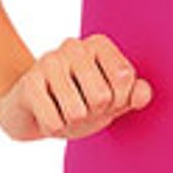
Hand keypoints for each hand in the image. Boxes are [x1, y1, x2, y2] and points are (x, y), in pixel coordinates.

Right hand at [0, 33, 153, 141]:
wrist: (33, 111)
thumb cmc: (80, 102)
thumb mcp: (113, 100)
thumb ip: (135, 95)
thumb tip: (142, 93)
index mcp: (98, 44)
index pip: (125, 78)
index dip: (119, 100)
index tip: (107, 99)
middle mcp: (74, 46)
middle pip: (101, 97)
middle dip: (94, 114)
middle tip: (83, 108)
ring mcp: (49, 61)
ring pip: (77, 112)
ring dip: (73, 124)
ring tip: (65, 112)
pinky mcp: (29, 82)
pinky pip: (54, 122)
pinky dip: (55, 128)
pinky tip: (48, 115)